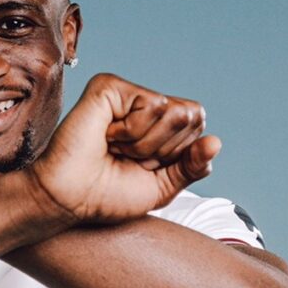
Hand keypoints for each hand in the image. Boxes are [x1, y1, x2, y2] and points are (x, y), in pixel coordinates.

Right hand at [30, 74, 220, 223]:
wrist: (71, 200)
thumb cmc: (107, 195)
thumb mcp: (162, 187)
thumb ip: (191, 166)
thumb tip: (217, 143)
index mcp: (155, 123)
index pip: (198, 124)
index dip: (177, 153)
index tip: (142, 166)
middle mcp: (141, 103)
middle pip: (192, 115)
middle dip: (164, 149)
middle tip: (127, 157)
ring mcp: (124, 93)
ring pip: (173, 110)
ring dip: (146, 143)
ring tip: (114, 147)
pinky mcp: (108, 86)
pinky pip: (152, 104)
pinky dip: (134, 132)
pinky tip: (107, 135)